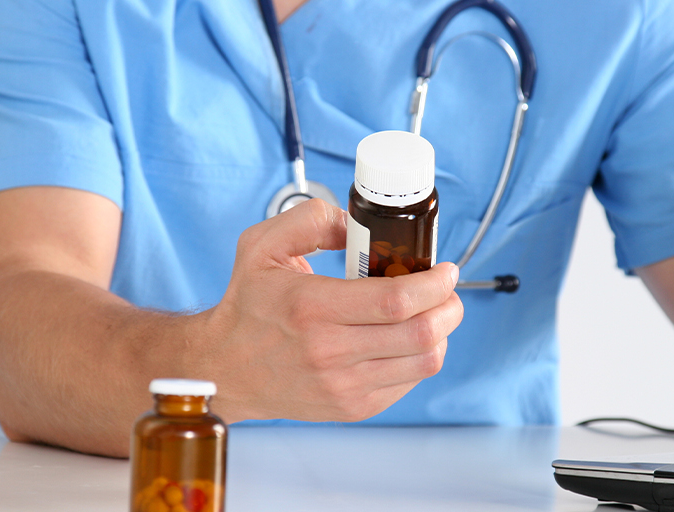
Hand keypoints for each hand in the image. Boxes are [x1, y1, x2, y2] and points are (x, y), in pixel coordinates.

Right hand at [192, 200, 463, 421]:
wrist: (224, 368)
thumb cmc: (246, 306)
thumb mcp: (261, 246)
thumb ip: (311, 220)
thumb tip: (358, 225)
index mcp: (311, 307)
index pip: (396, 300)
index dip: (434, 284)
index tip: (444, 271)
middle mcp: (328, 351)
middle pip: (420, 333)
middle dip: (449, 307)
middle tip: (446, 292)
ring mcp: (342, 385)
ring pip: (423, 362)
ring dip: (440, 334)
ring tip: (431, 315)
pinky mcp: (351, 406)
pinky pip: (408, 383)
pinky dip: (418, 358)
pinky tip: (404, 341)